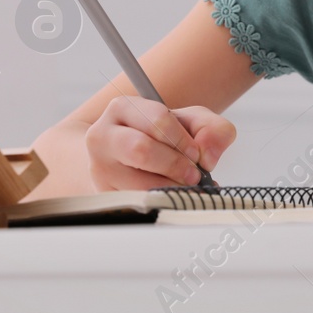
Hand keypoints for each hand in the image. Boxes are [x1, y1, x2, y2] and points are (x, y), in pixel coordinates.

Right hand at [85, 96, 235, 190]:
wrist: (127, 157)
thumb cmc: (161, 137)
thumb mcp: (190, 123)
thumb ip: (212, 130)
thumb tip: (207, 156)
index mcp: (122, 108)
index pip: (157, 119)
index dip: (182, 140)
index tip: (195, 154)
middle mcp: (102, 135)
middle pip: (141, 149)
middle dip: (175, 165)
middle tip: (193, 175)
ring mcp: (99, 167)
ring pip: (137, 183)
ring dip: (170, 189)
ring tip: (183, 187)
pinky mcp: (103, 195)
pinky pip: (135, 204)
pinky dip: (160, 203)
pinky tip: (171, 197)